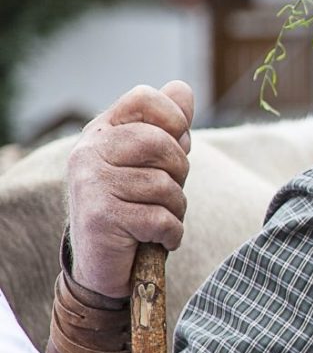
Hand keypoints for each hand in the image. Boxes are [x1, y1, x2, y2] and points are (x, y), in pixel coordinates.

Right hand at [66, 82, 193, 298]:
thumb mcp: (152, 163)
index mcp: (101, 132)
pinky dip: (170, 234)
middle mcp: (88, 152)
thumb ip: (167, 127)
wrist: (102, 264)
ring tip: (155, 219)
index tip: (177, 143)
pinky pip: (162, 219)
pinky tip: (153, 239)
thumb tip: (182, 87)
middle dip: (180, 173)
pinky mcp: (100, 217)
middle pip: (161, 142)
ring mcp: (90, 183)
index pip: (144, 97)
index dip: (174, 118)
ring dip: (176, 210)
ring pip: (166, 185)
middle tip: (166, 194)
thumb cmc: (133, 207)